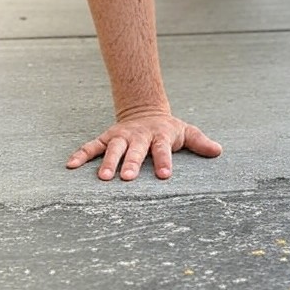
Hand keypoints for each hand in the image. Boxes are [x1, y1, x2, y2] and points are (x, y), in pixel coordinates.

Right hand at [66, 112, 221, 180]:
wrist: (146, 111)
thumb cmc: (169, 129)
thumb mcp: (186, 132)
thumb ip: (200, 142)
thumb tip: (218, 151)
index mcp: (160, 135)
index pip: (163, 149)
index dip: (164, 160)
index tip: (164, 175)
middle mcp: (139, 135)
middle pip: (135, 150)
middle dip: (131, 163)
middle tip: (126, 178)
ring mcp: (122, 136)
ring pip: (113, 148)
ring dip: (108, 162)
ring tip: (103, 178)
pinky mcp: (106, 138)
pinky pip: (92, 146)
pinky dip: (81, 154)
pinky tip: (70, 165)